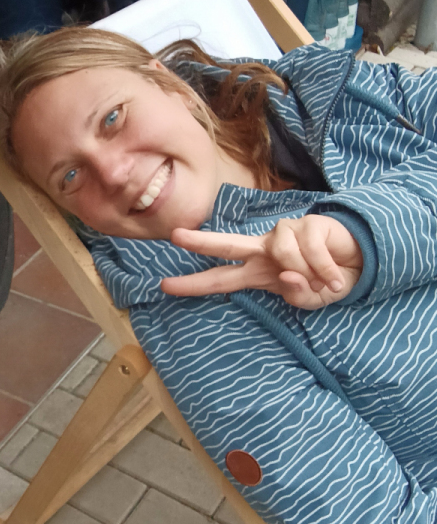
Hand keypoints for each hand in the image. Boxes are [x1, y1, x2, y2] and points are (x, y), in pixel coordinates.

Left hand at [160, 216, 363, 309]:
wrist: (358, 264)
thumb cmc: (325, 281)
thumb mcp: (310, 299)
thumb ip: (296, 294)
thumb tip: (288, 274)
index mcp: (257, 271)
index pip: (220, 279)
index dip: (194, 283)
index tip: (164, 286)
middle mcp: (264, 250)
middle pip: (227, 244)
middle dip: (201, 241)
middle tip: (175, 236)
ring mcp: (285, 234)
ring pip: (283, 254)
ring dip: (308, 275)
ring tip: (324, 281)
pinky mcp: (308, 224)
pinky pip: (310, 251)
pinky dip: (324, 270)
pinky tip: (335, 277)